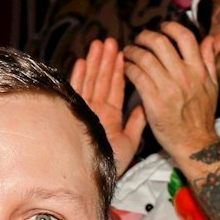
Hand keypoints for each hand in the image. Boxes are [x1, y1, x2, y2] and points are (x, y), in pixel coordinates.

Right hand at [68, 36, 147, 176]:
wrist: (95, 179)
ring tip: (98, 44)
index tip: (123, 52)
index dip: (119, 70)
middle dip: (106, 60)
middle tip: (110, 41)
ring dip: (94, 63)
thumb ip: (137, 122)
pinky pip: (76, 92)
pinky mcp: (74, 114)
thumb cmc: (113, 164)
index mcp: (110, 116)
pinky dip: (78, 77)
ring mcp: (84, 111)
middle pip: (101, 80)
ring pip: (89, 82)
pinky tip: (81, 62)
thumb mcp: (131, 142)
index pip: (116, 88)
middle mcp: (96, 111)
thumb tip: (145, 103)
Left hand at [122, 23, 219, 160]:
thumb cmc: (202, 116)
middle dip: (146, 36)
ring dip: (133, 51)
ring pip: (145, 57)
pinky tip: (127, 68)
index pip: (185, 37)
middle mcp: (184, 76)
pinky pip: (136, 75)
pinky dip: (128, 68)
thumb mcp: (212, 86)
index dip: (170, 27)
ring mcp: (168, 88)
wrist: (195, 144)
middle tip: (140, 39)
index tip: (162, 27)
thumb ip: (208, 61)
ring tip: (129, 53)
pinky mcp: (154, 100)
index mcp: (198, 71)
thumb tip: (207, 39)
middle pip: (160, 42)